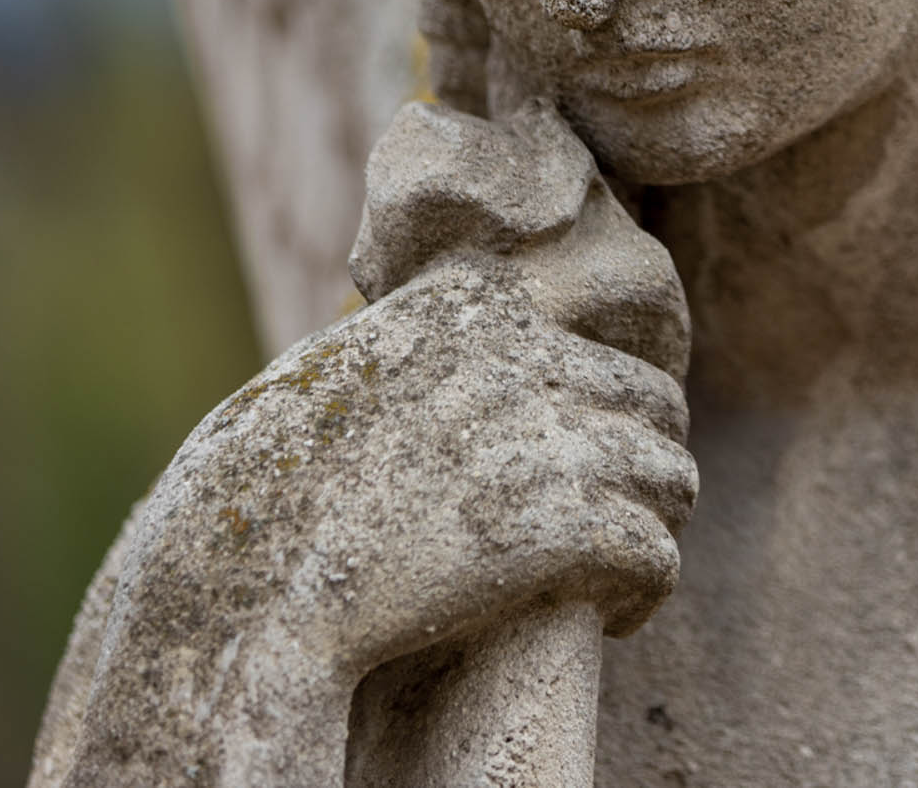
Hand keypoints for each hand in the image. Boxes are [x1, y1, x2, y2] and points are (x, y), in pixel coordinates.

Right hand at [64, 100, 691, 784]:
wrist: (244, 570)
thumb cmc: (284, 477)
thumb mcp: (365, 360)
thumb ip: (449, 339)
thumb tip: (522, 336)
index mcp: (486, 301)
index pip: (617, 342)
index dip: (615, 409)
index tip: (591, 455)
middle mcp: (532, 354)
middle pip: (661, 408)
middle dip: (644, 467)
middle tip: (612, 519)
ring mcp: (555, 436)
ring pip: (673, 479)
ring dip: (650, 529)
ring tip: (611, 571)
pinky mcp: (567, 525)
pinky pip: (658, 555)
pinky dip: (645, 592)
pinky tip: (610, 615)